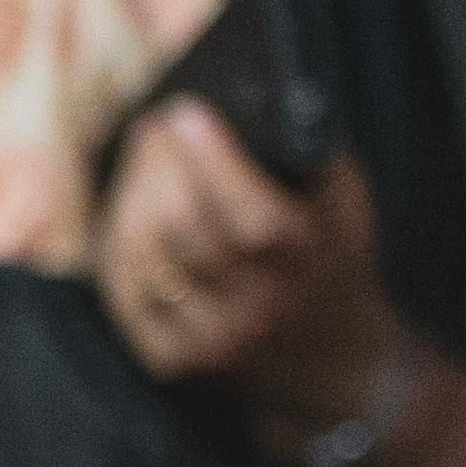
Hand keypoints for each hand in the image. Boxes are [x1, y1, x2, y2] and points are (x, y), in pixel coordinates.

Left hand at [95, 111, 400, 428]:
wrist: (335, 365)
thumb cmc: (333, 262)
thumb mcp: (346, 206)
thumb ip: (306, 157)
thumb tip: (242, 100)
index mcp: (305, 264)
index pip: (250, 216)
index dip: (212, 160)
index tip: (186, 113)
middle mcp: (257, 309)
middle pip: (181, 226)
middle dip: (159, 163)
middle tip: (155, 126)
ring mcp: (211, 340)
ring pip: (144, 255)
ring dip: (132, 195)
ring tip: (144, 161)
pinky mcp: (173, 360)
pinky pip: (124, 289)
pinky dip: (119, 244)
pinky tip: (129, 211)